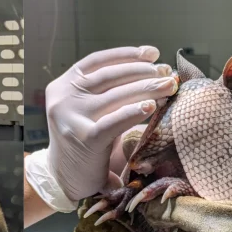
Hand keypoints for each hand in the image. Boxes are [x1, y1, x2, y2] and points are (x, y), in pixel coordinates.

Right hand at [27, 47, 177, 210]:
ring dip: (147, 89)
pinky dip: (134, 112)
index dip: (127, 55)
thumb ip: (106, 90)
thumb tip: (154, 71)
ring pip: (116, 96)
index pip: (97, 61)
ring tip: (169, 87)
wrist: (64, 176)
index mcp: (62, 85)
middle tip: (167, 75)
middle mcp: (64, 99)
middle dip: (143, 72)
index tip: (153, 55)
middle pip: (110, 77)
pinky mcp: (85, 139)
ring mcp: (72, 118)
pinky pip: (115, 121)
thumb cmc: (84, 137)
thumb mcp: (86, 108)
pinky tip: (151, 108)